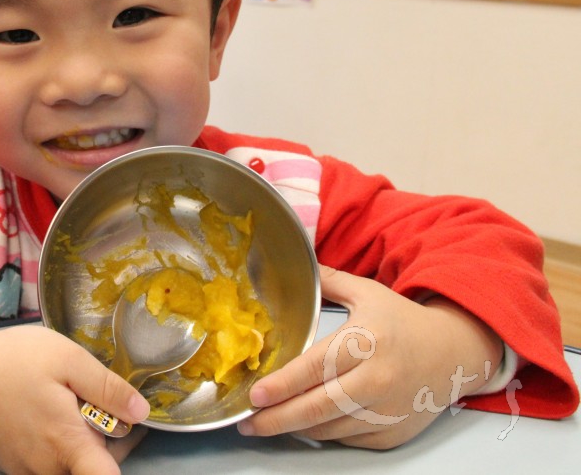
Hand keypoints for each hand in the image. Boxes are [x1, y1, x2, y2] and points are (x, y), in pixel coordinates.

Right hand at [0, 323, 149, 473]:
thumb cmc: (11, 361)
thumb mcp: (66, 358)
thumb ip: (107, 388)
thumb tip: (142, 412)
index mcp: (66, 443)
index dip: (126, 455)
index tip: (131, 431)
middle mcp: (47, 468)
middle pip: (94, 470)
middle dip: (112, 444)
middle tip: (109, 403)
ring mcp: (26, 470)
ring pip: (72, 468)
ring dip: (86, 446)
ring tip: (79, 404)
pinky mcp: (12, 466)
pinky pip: (49, 465)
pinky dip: (61, 447)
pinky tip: (55, 413)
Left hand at [237, 265, 503, 448]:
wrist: (456, 353)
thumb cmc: (405, 322)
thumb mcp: (368, 293)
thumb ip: (328, 281)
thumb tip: (293, 264)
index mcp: (366, 342)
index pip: (315, 368)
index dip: (281, 385)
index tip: (255, 394)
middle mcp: (377, 380)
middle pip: (316, 408)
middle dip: (275, 418)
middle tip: (247, 421)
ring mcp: (386, 411)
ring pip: (328, 429)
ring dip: (294, 428)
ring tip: (266, 422)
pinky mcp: (392, 433)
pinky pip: (347, 439)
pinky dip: (322, 434)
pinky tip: (303, 424)